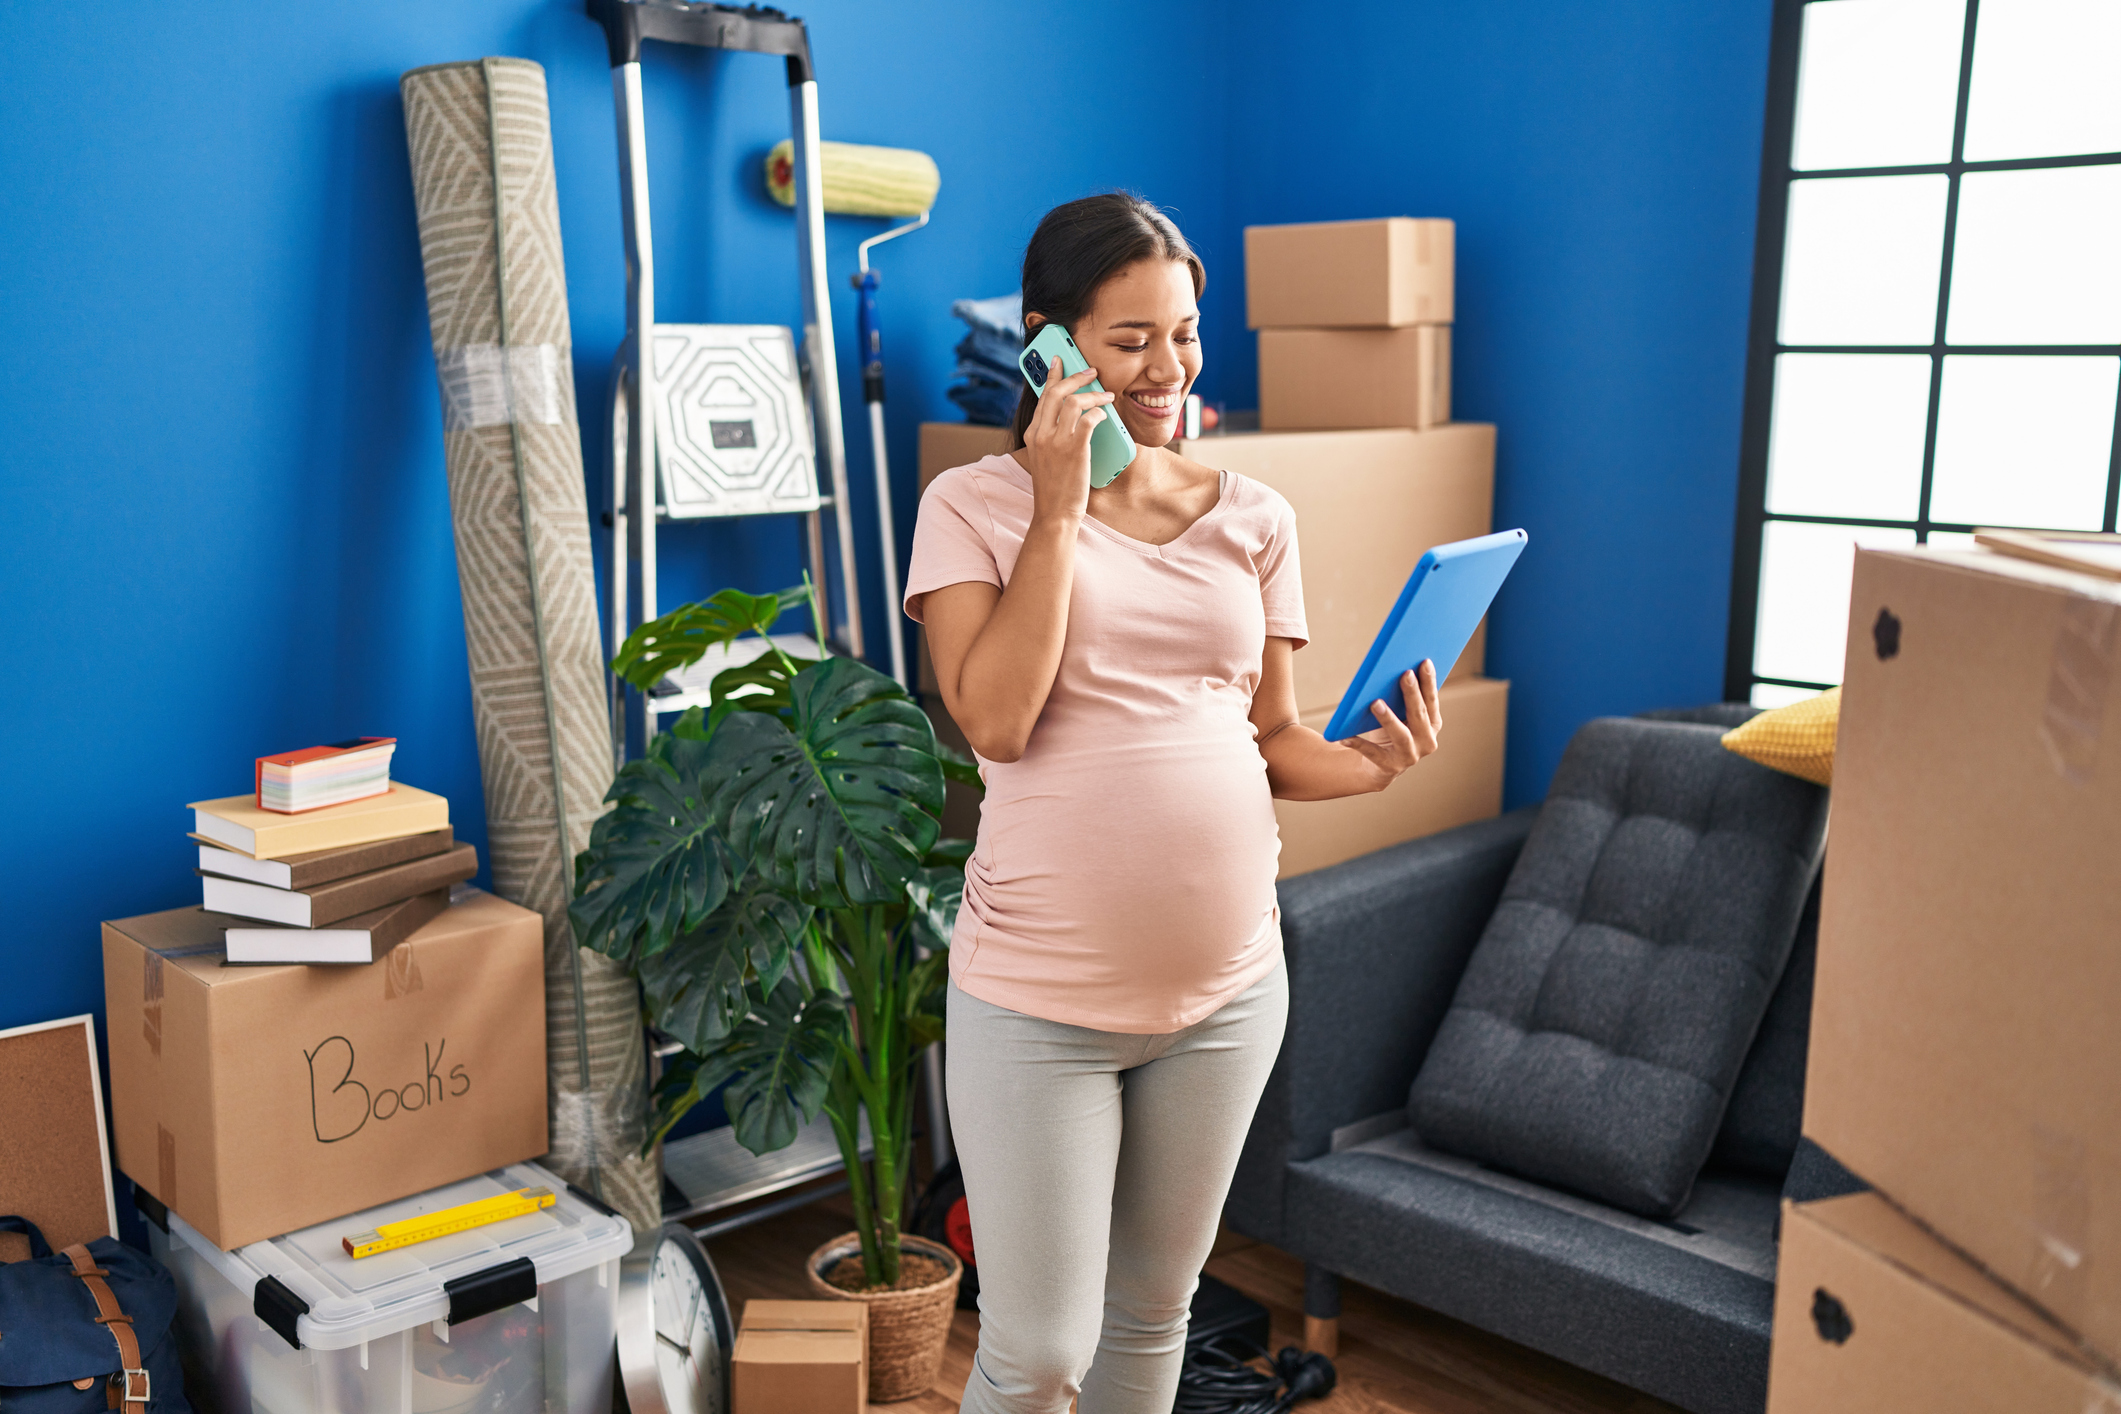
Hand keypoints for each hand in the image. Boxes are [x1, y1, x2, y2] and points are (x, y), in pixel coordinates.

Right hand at [1018, 356, 1111, 523]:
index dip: (1052, 375)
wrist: (1054, 513)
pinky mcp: (1074, 449)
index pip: (1042, 396)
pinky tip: (1106, 415)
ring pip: (1074, 401)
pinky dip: (1099, 412)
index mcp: (1032, 434)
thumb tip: (1072, 416)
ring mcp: (1056, 441)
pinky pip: (1090, 418)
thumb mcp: (1045, 458)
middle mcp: (1041, 434)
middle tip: (1091, 370)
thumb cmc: (1054, 488)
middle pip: (1056, 392)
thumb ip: (1052, 436)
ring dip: (1094, 394)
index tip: (1060, 361)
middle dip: (1075, 376)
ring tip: (1107, 394)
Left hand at [1347, 661, 1442, 788]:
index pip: (1432, 700)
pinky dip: (1358, 743)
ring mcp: (1410, 756)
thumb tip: (1389, 668)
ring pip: (1400, 735)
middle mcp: (1427, 741)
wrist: (1379, 766)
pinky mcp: (1389, 767)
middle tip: (1405, 674)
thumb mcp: (1400, 714)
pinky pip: (1372, 752)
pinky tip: (1344, 736)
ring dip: (1389, 718)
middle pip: (1419, 715)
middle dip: (1412, 694)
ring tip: (1375, 703)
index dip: (1429, 682)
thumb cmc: (1390, 731)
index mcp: (1433, 724)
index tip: (1424, 662)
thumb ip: (1402, 697)